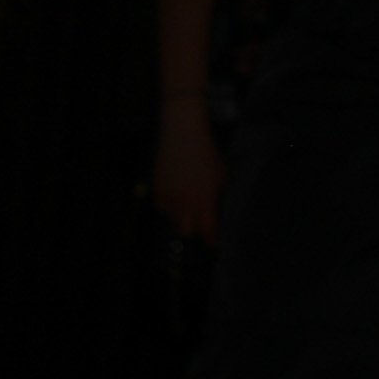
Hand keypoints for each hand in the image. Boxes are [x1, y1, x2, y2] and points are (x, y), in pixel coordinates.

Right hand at [151, 102, 223, 244]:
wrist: (183, 135)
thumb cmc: (207, 154)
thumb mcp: (221, 177)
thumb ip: (218, 197)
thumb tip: (217, 211)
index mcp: (205, 199)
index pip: (207, 229)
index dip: (211, 238)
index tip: (213, 242)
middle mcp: (185, 201)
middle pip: (186, 231)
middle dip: (194, 229)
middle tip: (200, 223)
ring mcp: (170, 195)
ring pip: (172, 219)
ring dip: (181, 217)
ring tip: (188, 207)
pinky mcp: (157, 187)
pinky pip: (162, 206)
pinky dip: (169, 205)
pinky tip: (176, 196)